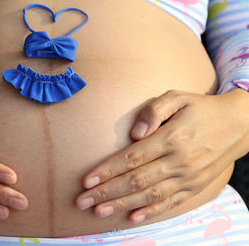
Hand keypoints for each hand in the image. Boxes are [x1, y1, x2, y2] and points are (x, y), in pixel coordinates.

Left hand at [76, 89, 248, 222]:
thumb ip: (153, 111)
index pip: (132, 158)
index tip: (86, 180)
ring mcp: (188, 177)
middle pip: (136, 180)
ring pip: (149, 195)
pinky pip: (171, 203)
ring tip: (99, 212)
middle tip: (81, 201)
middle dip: (106, 192)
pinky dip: (151, 212)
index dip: (107, 170)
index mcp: (171, 138)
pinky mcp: (195, 187)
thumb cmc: (199, 108)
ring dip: (122, 205)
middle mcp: (179, 161)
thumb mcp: (177, 97)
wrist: (238, 125)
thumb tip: (135, 132)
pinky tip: (133, 217)